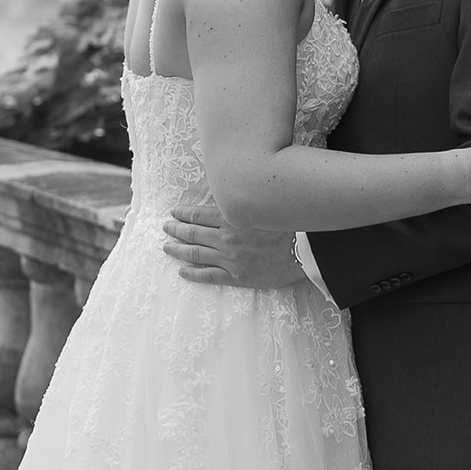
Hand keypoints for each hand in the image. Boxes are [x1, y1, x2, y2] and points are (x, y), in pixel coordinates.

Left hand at [162, 204, 306, 288]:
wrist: (305, 249)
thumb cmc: (288, 223)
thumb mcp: (261, 203)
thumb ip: (241, 200)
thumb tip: (226, 193)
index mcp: (231, 217)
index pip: (198, 214)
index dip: (182, 213)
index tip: (173, 212)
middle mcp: (225, 237)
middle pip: (192, 233)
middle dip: (175, 230)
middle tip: (165, 228)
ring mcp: (229, 258)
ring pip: (195, 254)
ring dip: (178, 250)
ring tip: (167, 247)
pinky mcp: (237, 275)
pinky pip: (209, 276)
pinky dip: (193, 274)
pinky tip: (182, 271)